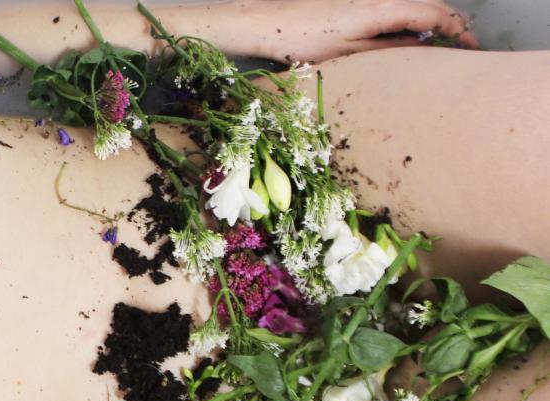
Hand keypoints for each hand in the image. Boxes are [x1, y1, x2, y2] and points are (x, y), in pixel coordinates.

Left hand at [227, 0, 478, 62]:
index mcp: (382, 7)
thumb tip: (424, 49)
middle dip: (452, 23)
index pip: (435, 13)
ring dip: (433, 20)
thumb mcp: (350, 55)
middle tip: (465, 47)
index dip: (459, 30)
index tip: (473, 47)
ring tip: (443, 44)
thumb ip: (390, 50)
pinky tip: (408, 37)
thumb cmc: (302, 41)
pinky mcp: (356, 1)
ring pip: (413, 3)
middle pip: (430, 3)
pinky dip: (411, 18)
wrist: (267, 23)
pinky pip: (395, 6)